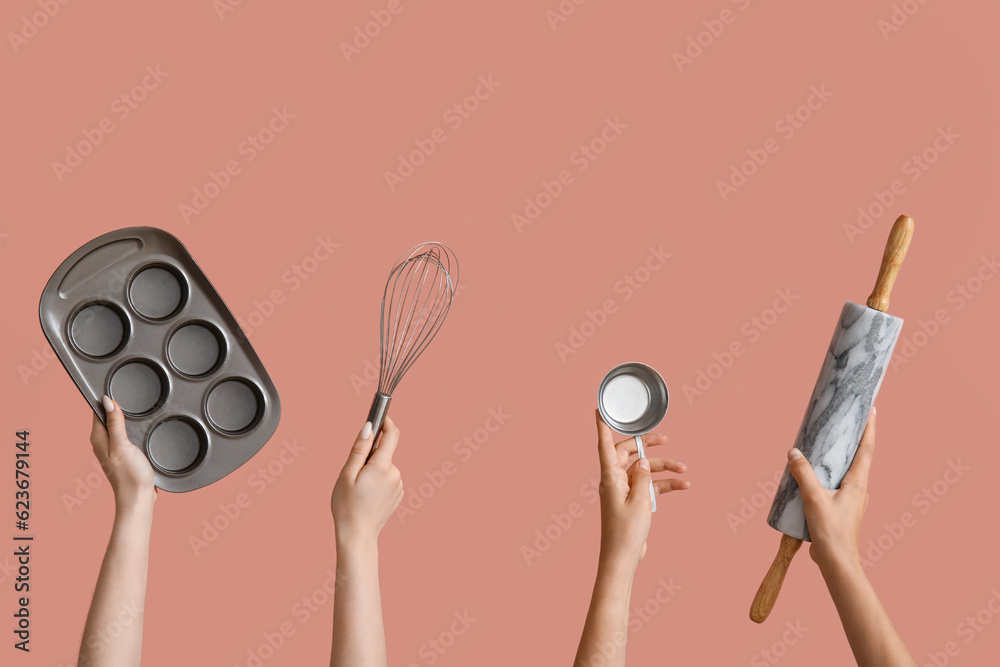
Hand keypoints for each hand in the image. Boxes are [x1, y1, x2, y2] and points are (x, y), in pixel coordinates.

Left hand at [90, 395, 155, 511]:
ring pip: (119, 425)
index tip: (116, 387)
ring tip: (138, 406)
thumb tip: (108, 401)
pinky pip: (127, 435)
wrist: (139, 499)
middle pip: (108, 417)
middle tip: (131, 393)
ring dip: (127, 417)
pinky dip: (133, 428)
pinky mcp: (126, 454)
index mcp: (99, 438)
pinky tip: (143, 426)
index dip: (106, 399)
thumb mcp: (122, 445)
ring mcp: (114, 449)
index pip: (98, 411)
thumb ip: (115, 424)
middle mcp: (104, 442)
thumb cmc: (130, 475)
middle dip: (118, 406)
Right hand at [331, 417, 403, 547]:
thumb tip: (369, 427)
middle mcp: (395, 473)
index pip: (392, 434)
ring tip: (359, 487)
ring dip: (374, 469)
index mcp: (382, 466)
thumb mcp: (347, 473)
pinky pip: (388, 478)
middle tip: (354, 471)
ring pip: (385, 466)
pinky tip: (367, 495)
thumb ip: (359, 448)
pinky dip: (378, 480)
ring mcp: (398, 485)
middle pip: (385, 452)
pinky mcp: (398, 494)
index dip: (386, 423)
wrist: (357, 535)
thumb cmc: (347, 505)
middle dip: (371, 454)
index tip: (378, 418)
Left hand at [595, 410, 688, 566]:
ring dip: (664, 468)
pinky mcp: (634, 502)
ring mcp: (625, 491)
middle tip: (665, 438)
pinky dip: (665, 485)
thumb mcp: (640, 500)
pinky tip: (683, 485)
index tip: (599, 410)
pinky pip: (650, 487)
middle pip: (629, 454)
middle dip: (647, 445)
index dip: (602, 426)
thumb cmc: (626, 532)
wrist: (624, 558)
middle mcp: (615, 480)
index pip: (604, 445)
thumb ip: (643, 476)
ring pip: (644, 470)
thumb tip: (644, 461)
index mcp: (610, 477)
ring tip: (684, 469)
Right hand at [788, 407, 876, 571]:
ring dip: (841, 456)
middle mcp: (859, 488)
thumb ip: (803, 474)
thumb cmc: (831, 532)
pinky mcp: (842, 508)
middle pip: (859, 456)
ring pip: (848, 470)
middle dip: (854, 437)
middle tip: (847, 419)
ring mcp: (852, 499)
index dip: (869, 428)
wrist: (837, 563)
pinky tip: (815, 474)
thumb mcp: (813, 499)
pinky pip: (838, 483)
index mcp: (858, 482)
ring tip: (828, 444)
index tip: (871, 409)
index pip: (866, 449)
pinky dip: (830, 472)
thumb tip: (793, 452)